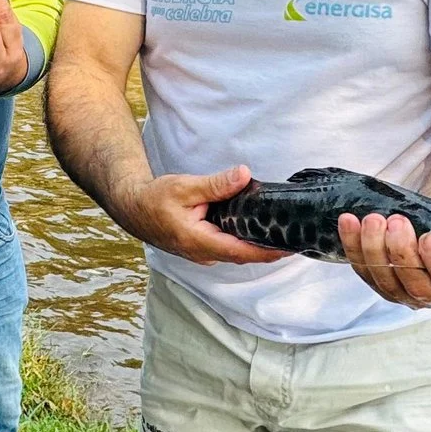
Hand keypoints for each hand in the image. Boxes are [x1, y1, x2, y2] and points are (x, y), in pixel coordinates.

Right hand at [114, 165, 288, 266]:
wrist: (133, 207)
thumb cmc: (155, 198)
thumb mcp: (185, 186)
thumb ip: (216, 184)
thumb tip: (244, 175)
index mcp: (199, 241)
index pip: (241, 252)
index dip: (267, 252)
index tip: (290, 247)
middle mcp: (203, 254)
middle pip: (243, 256)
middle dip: (270, 249)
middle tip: (297, 238)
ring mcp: (202, 253)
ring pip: (237, 253)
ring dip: (259, 246)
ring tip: (285, 233)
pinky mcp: (203, 248)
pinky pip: (229, 248)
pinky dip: (246, 241)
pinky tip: (259, 229)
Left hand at [339, 184, 430, 310]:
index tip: (429, 237)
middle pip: (417, 286)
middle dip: (403, 253)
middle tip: (396, 221)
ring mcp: (407, 294)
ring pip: (387, 282)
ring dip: (375, 250)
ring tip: (373, 220)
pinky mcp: (382, 284)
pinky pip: (365, 272)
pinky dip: (354, 247)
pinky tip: (349, 222)